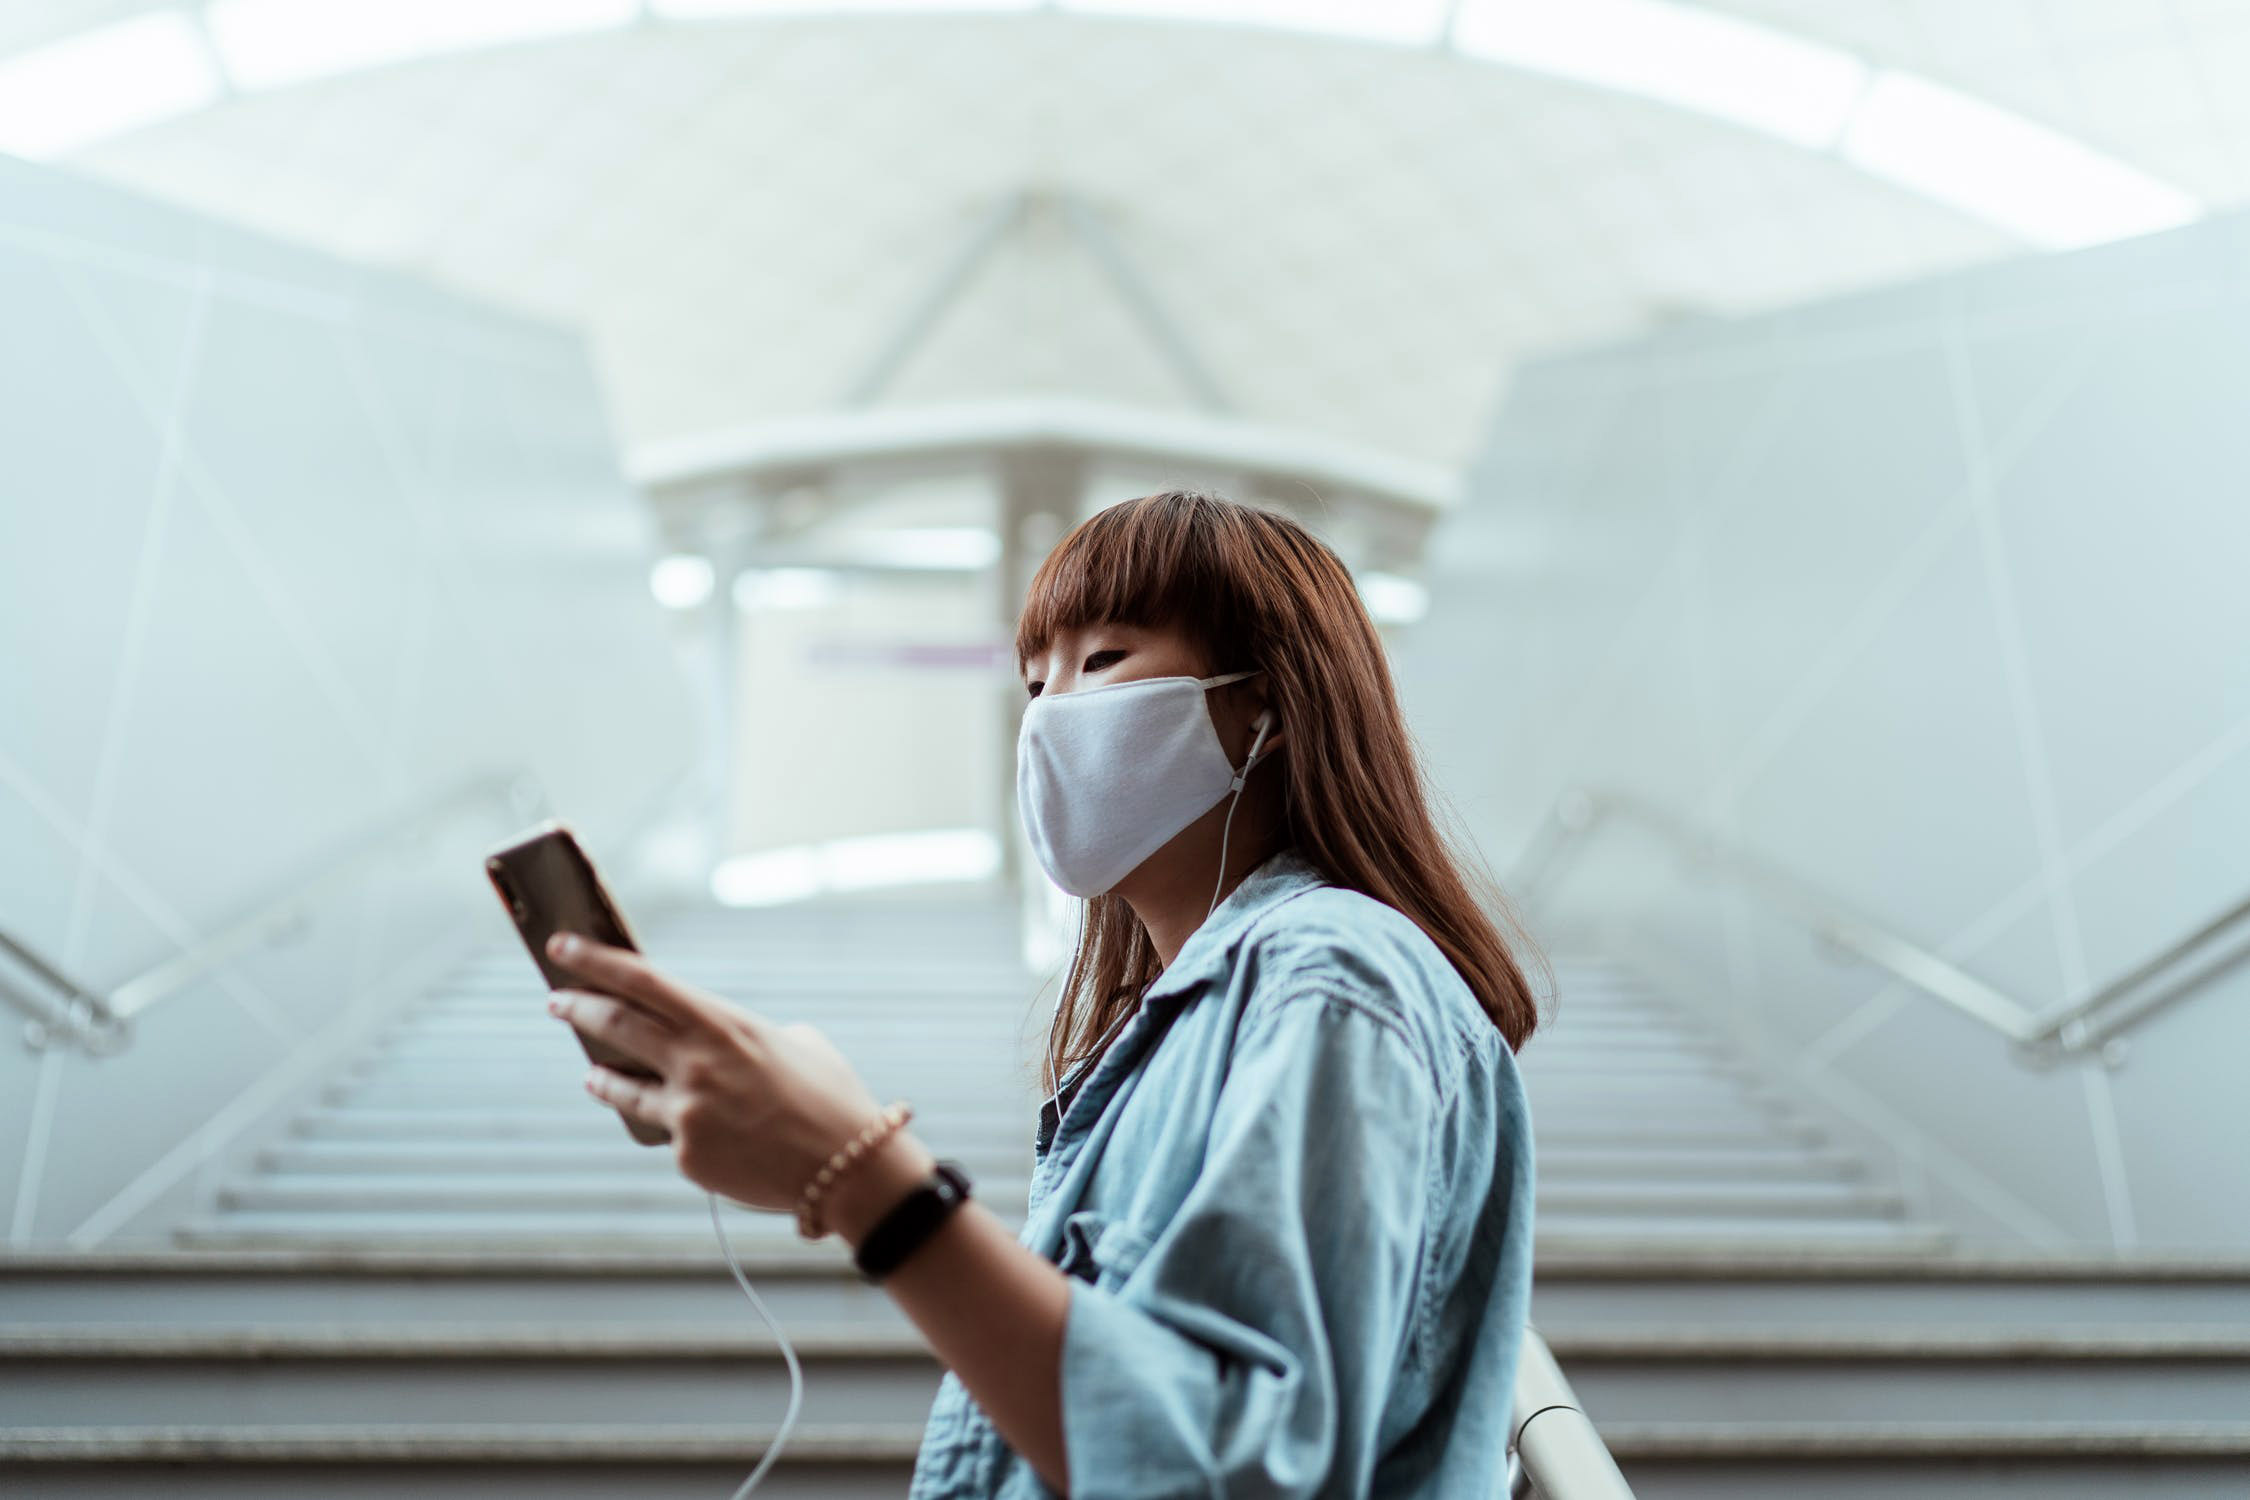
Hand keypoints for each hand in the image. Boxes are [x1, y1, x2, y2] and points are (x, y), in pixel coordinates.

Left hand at [541, 932, 890, 1215]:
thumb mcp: (797, 1043)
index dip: (595, 960)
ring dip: (600, 1076)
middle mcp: (696, 1062)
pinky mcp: (686, 1156)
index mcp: (724, 1023)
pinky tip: (693, 1131)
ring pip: (620, 1087)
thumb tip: (716, 1044)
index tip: (561, 945)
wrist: (847, 1168)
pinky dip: (674, 1127)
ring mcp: (687, 1111)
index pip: (644, 981)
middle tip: (556, 1002)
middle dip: (577, 1008)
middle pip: (615, 1024)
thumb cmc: (832, 1098)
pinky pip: (666, 1134)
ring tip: (592, 1072)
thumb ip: (745, 1037)